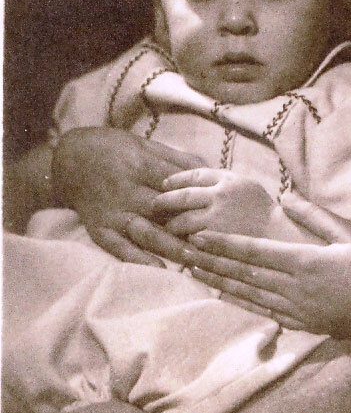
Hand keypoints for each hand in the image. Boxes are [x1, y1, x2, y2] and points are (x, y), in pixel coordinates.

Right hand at [52, 127, 207, 266]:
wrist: (68, 160)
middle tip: (215, 241)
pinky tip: (158, 269)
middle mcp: (126, 189)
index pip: (173, 183)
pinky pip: (118, 247)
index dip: (196, 196)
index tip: (220, 208)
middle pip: (162, 210)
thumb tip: (209, 167)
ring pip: (144, 231)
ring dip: (169, 246)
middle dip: (188, 224)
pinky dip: (137, 259)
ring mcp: (112, 211)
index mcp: (139, 164)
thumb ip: (175, 158)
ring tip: (193, 258)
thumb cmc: (112, 148)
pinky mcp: (99, 228)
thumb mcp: (143, 143)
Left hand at [155, 168, 275, 238]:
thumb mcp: (246, 185)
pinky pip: (191, 239)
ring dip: (171, 225)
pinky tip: (179, 243)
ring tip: (167, 228)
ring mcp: (217, 218)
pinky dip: (182, 241)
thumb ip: (222, 181)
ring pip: (182, 221)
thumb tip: (194, 180)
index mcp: (228, 179)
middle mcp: (220, 195)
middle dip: (164, 201)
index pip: (194, 175)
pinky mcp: (216, 239)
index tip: (165, 184)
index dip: (176, 179)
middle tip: (153, 205)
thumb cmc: (262, 210)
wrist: (279, 235)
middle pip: (182, 196)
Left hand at [188, 191, 350, 338]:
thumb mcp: (349, 232)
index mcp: (305, 263)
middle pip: (244, 274)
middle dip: (213, 262)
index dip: (224, 244)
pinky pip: (265, 312)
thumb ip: (314, 215)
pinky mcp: (306, 324)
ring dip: (221, 282)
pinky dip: (242, 302)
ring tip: (196, 271)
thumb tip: (285, 197)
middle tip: (184, 252)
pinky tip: (228, 295)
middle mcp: (296, 289)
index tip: (198, 236)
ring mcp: (300, 311)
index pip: (253, 252)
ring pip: (250, 295)